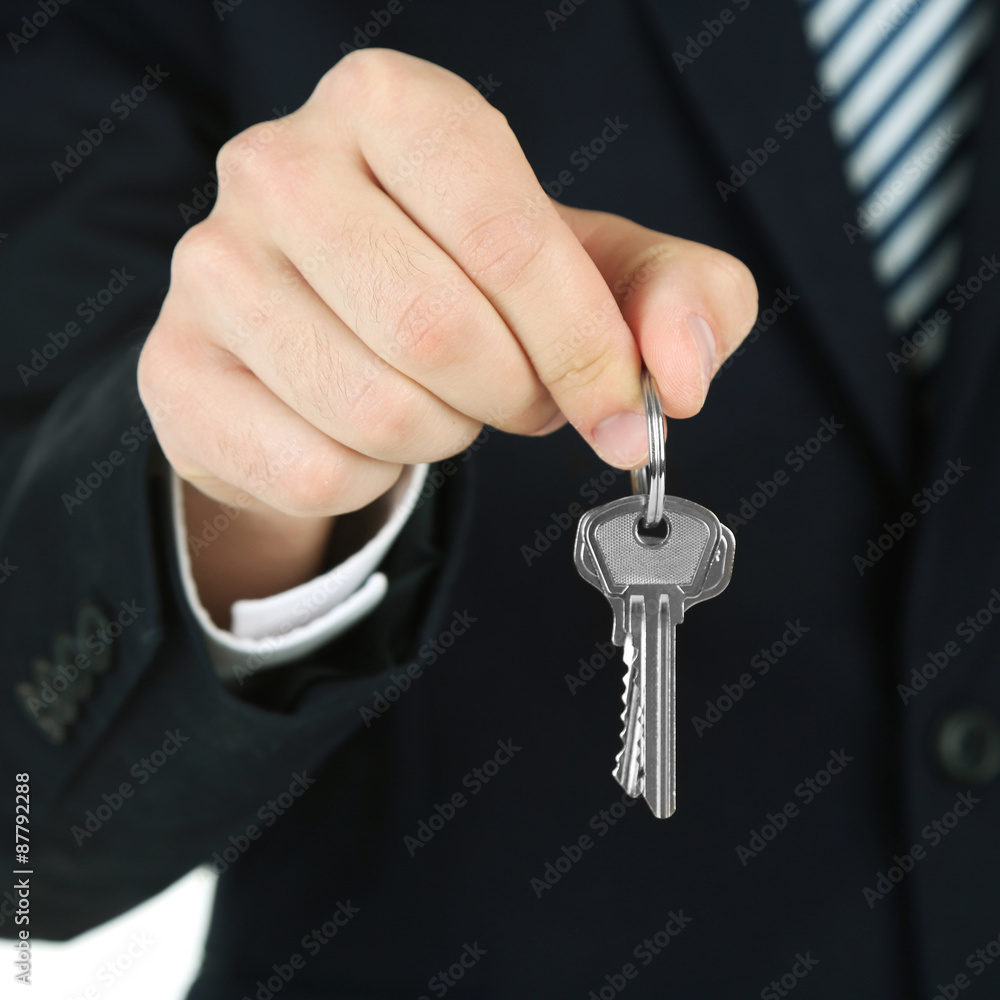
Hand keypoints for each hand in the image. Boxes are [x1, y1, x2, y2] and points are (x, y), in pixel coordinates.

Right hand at [137, 49, 757, 621]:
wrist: (322, 329)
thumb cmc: (463, 284)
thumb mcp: (591, 268)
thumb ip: (676, 298)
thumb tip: (681, 379)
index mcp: (391, 105)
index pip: (510, 238)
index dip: (582, 344)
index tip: (618, 409)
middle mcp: (280, 167)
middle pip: (440, 333)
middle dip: (513, 396)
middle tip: (522, 397)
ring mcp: (213, 269)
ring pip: (379, 413)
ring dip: (443, 435)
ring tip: (440, 402)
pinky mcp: (178, 370)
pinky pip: (318, 469)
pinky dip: (374, 475)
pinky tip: (365, 429)